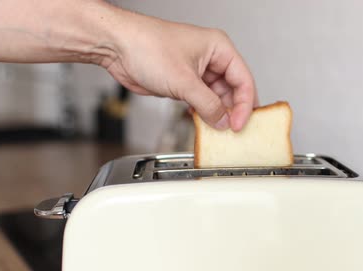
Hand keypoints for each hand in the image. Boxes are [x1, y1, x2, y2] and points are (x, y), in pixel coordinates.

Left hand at [99, 9, 257, 130]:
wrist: (118, 48)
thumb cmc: (146, 46)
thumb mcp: (183, 80)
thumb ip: (207, 104)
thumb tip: (223, 121)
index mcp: (218, 48)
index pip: (243, 79)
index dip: (245, 105)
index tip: (239, 124)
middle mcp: (211, 58)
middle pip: (233, 90)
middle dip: (232, 111)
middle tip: (232, 132)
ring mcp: (198, 72)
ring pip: (217, 98)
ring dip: (217, 115)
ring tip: (218, 131)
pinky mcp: (184, 83)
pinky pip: (202, 102)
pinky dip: (204, 114)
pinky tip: (203, 124)